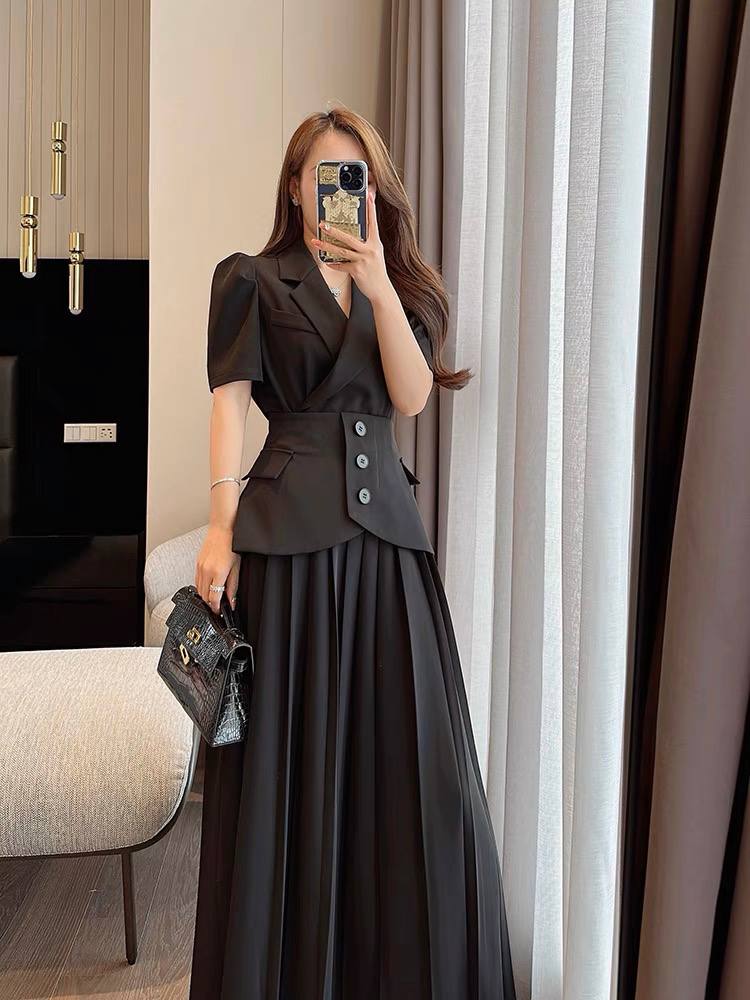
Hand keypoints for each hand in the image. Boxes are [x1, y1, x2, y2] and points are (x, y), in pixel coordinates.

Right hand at [195, 524, 240, 613]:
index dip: (216, 608)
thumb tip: (232, 601)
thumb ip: (233, 586)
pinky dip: (201, 587)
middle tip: (217, 606)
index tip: (219, 611)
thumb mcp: (236, 567)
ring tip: (213, 598)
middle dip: (210, 603)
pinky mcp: (197, 563)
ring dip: (205, 596)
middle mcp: (207, 571)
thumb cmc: (232, 545)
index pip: (214, 598)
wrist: (222, 530)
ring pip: (199, 589)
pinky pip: (196, 580)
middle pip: (205, 596)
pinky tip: (208, 587)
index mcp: (218, 573)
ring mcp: (200, 567)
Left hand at [311, 186, 391, 304]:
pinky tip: (328, 262)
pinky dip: (334, 264)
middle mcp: (370, 250)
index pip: (373, 223)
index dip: (371, 210)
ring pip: (341, 251)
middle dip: (334, 230)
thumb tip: (353, 237)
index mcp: (375, 243)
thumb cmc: (377, 272)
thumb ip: (367, 245)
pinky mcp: (357, 271)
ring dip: (327, 246)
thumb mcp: (375, 255)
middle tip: (323, 224)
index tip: (369, 197)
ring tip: (316, 242)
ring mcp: (363, 261)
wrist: (381, 290)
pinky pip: (341, 266)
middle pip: (349, 237)